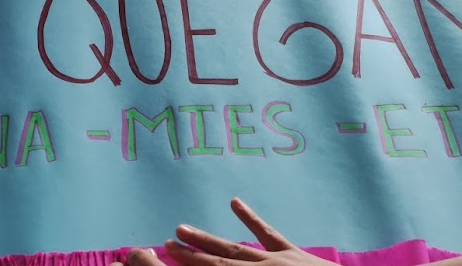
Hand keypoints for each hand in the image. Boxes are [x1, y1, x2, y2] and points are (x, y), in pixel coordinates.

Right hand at [115, 199, 336, 265]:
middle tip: (166, 243)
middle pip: (220, 261)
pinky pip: (270, 236)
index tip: (166, 253)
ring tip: (183, 228)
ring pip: (237, 249)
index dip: (190, 263)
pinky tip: (234, 202)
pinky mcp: (295, 256)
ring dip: (209, 239)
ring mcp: (279, 261)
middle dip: (192, 254)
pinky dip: (251, 220)